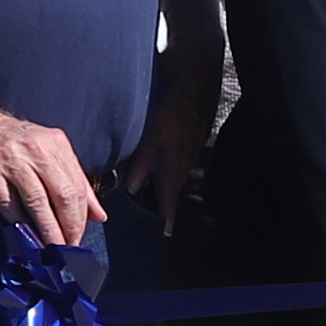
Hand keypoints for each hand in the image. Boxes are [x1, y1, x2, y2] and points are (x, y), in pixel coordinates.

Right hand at [0, 104, 105, 253]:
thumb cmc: (12, 142)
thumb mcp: (48, 153)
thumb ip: (75, 182)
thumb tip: (98, 215)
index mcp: (56, 144)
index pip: (78, 185)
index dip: (82, 216)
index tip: (80, 235)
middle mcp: (37, 149)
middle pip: (62, 193)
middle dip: (68, 226)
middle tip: (68, 246)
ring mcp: (13, 158)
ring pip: (37, 201)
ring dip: (47, 229)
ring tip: (51, 247)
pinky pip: (8, 201)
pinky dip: (18, 221)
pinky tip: (23, 234)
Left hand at [135, 90, 205, 231]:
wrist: (194, 92)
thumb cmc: (171, 113)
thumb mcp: (151, 138)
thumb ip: (141, 163)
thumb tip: (132, 188)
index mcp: (171, 167)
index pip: (169, 200)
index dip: (167, 218)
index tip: (166, 233)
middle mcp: (183, 166)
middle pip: (173, 192)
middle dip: (167, 208)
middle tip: (161, 222)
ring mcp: (189, 156)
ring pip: (177, 179)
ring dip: (169, 191)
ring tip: (161, 202)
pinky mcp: (190, 146)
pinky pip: (180, 167)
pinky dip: (173, 174)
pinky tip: (165, 172)